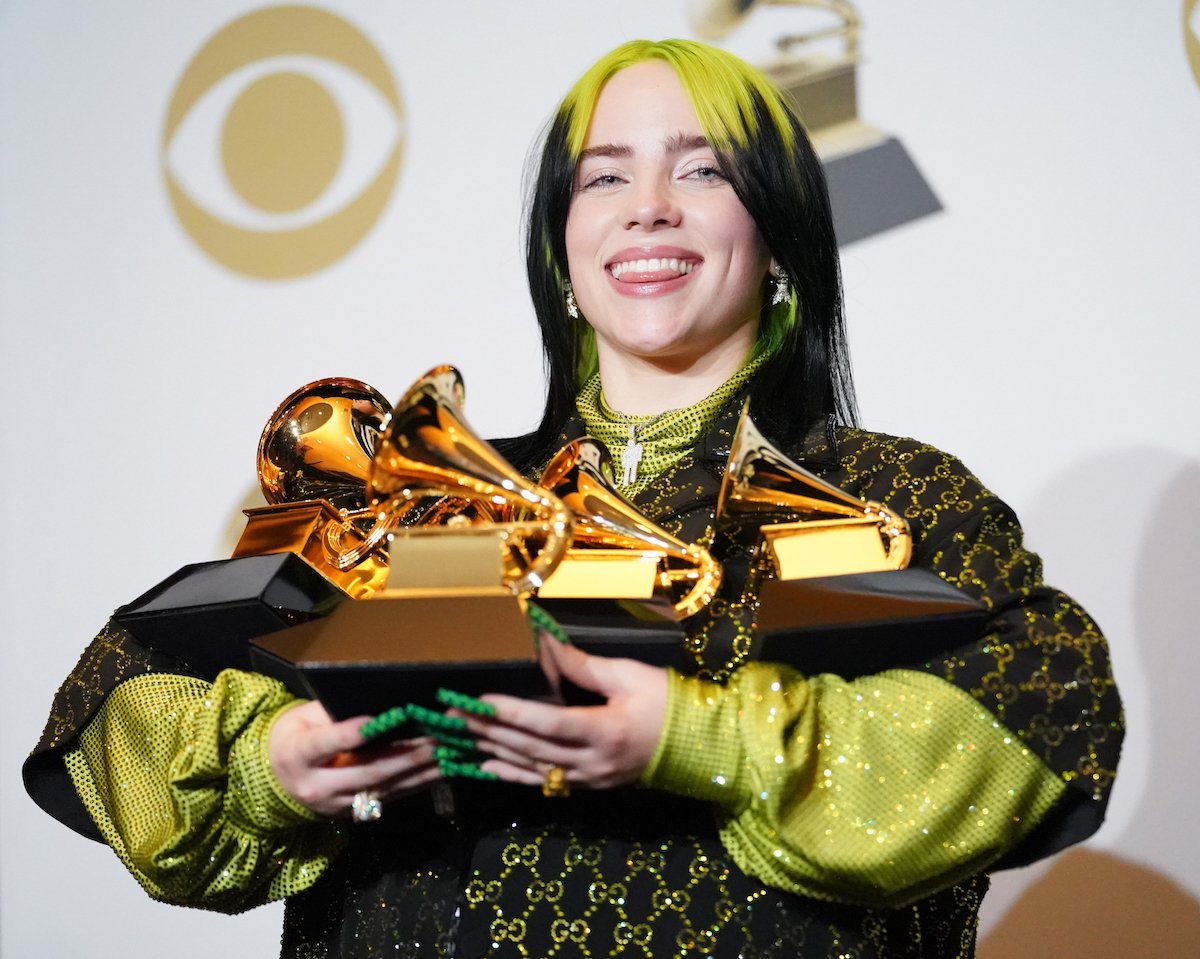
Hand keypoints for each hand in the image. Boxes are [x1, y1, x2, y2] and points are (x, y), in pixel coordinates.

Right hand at [268, 700, 440, 816]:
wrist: (277, 779)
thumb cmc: (295, 736)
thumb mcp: (303, 717)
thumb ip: (334, 714)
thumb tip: (378, 706)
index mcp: (297, 755)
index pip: (326, 743)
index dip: (352, 733)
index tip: (378, 720)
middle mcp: (316, 786)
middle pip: (366, 771)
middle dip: (406, 755)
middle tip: (437, 739)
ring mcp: (336, 805)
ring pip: (383, 788)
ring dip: (420, 771)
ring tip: (449, 754)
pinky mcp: (352, 814)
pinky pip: (389, 798)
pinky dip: (417, 783)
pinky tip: (439, 771)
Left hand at [463, 638, 668, 791]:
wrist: (699, 745)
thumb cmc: (666, 703)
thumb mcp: (629, 675)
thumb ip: (584, 666)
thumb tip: (546, 644)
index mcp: (604, 731)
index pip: (547, 723)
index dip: (510, 713)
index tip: (479, 701)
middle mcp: (592, 761)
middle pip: (531, 747)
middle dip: (489, 731)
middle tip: (452, 718)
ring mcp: (589, 779)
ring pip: (532, 768)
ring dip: (493, 753)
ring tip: (460, 741)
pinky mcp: (589, 786)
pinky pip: (544, 783)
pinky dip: (513, 776)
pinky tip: (487, 768)